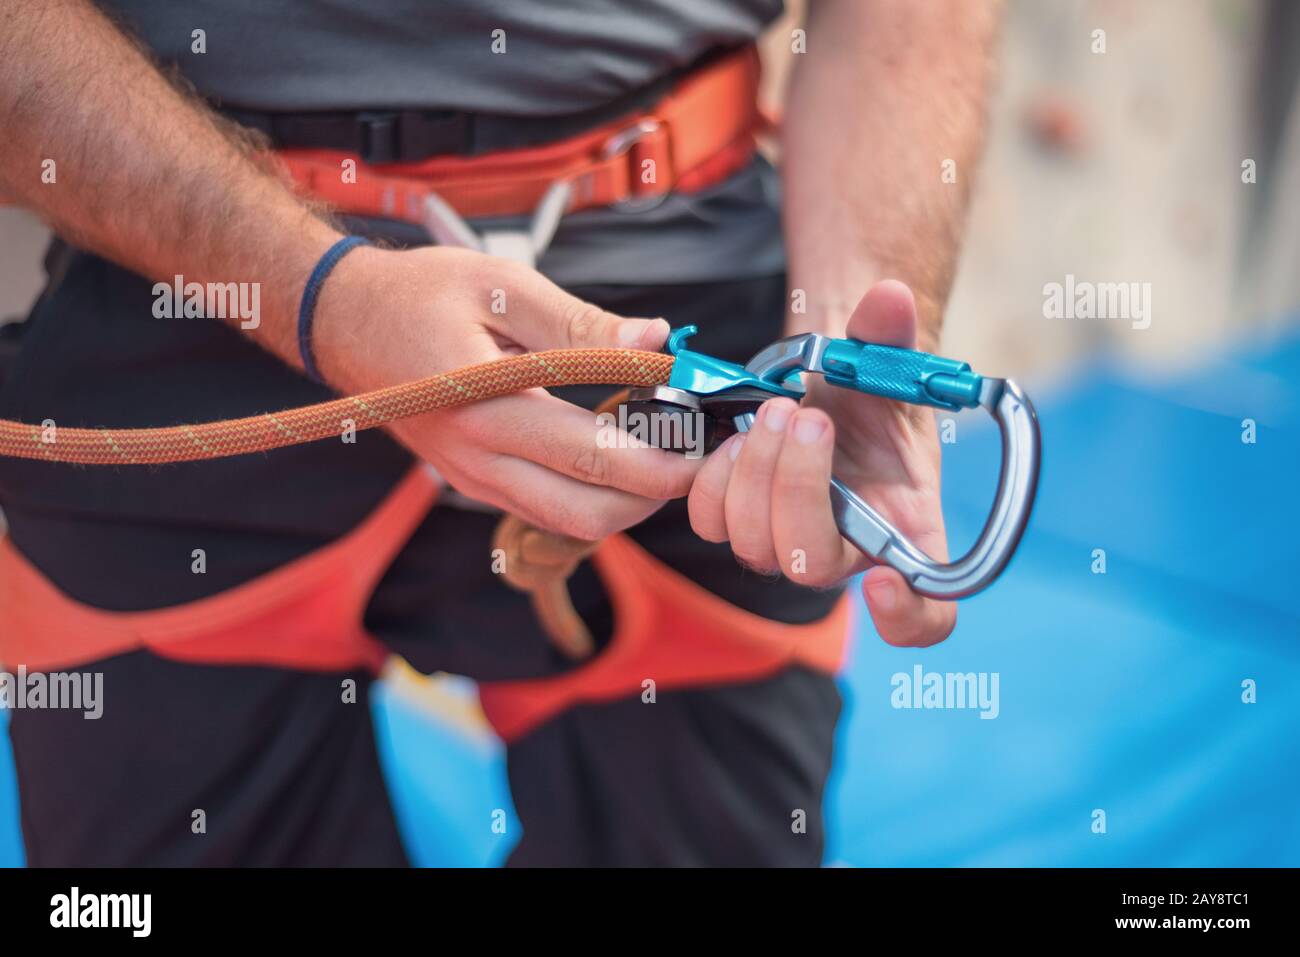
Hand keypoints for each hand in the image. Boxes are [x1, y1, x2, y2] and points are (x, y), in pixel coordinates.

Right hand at [313, 244, 701, 540]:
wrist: (343, 322)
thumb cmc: (418, 294)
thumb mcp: (501, 286)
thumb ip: (582, 323)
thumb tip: (656, 338)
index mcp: (487, 406)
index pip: (593, 455)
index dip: (661, 461)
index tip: (705, 445)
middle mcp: (479, 458)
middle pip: (587, 513)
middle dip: (653, 498)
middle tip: (695, 460)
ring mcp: (473, 478)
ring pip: (567, 520)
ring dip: (624, 504)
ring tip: (664, 457)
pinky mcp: (472, 481)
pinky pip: (544, 508)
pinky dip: (590, 497)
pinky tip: (617, 458)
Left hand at [687, 280, 956, 646]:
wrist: (823, 382)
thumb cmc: (870, 389)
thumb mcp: (888, 362)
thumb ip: (892, 335)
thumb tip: (889, 297)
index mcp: (903, 532)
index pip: (928, 617)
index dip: (908, 619)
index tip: (885, 581)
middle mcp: (842, 550)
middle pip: (811, 567)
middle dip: (798, 488)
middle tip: (805, 417)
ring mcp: (783, 541)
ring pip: (753, 544)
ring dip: (755, 473)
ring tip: (775, 409)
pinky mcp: (735, 520)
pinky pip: (710, 522)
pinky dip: (715, 476)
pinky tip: (736, 432)